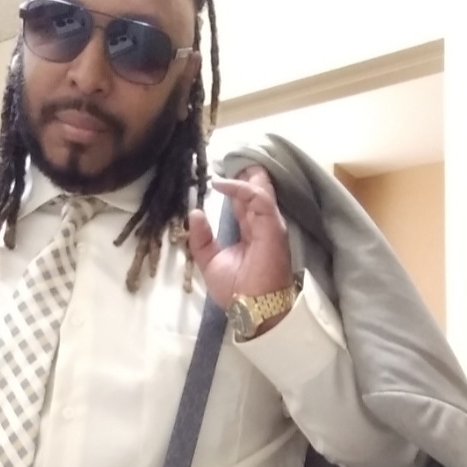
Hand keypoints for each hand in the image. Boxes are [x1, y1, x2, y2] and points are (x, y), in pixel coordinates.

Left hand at [188, 165, 293, 310]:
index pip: (244, 202)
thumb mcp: (210, 261)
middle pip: (256, 191)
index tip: (217, 175)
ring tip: (232, 161)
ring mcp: (269, 225)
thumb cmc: (235, 290)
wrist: (251, 309)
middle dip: (246, 173)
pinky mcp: (272, 227)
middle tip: (231, 157)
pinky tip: (222, 184)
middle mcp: (263, 225)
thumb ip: (202, 238)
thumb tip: (194, 212)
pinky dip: (242, 188)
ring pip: (260, 190)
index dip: (234, 187)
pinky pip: (259, 200)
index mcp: (251, 231)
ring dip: (247, 175)